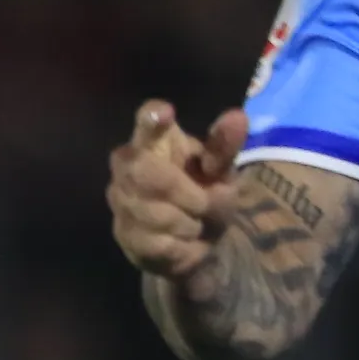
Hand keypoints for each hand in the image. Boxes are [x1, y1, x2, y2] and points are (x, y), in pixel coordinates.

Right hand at [106, 101, 248, 282]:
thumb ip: (224, 147)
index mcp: (154, 142)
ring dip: (190, 223)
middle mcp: (127, 165)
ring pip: (156, 212)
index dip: (151, 117)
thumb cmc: (203, 194)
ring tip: (196, 224)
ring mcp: (120, 200)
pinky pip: (159, 242)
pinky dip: (183, 246)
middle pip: (145, 171)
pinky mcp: (124, 234)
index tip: (164, 112)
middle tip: (205, 205)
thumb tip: (238, 116)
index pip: (146, 122)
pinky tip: (185, 242)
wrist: (193, 244)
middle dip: (186, 194)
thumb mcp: (220, 172)